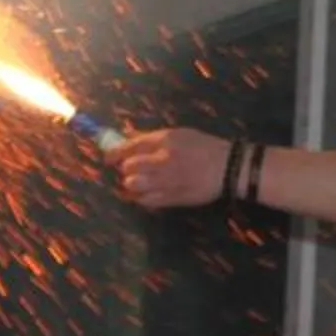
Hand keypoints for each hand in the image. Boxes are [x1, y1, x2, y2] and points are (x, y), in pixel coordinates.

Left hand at [115, 127, 231, 208]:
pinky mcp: (171, 198)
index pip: (129, 146)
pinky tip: (147, 194)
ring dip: (132, 184)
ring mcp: (166, 181)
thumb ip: (154, 138)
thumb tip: (129, 141)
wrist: (227, 168)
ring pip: (133, 185)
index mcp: (164, 140)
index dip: (114, 153)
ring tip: (137, 183)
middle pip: (128, 167)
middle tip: (130, 170)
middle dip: (126, 169)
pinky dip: (142, 198)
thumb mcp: (180, 134)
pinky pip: (146, 201)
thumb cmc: (204, 147)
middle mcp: (161, 160)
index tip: (108, 159)